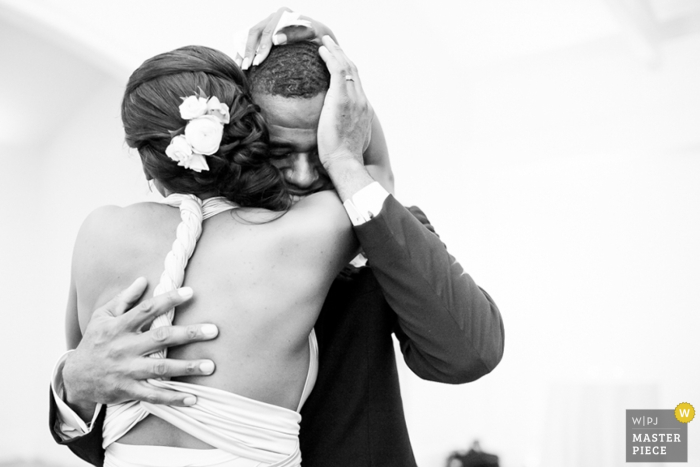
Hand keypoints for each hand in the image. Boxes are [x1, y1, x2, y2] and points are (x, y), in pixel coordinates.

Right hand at [62, 277, 217, 419]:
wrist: (74, 377)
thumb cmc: (94, 341)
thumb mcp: (102, 316)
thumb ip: (123, 299)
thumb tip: (143, 280)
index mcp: (118, 327)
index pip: (147, 310)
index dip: (168, 300)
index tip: (190, 292)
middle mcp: (124, 348)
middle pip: (160, 338)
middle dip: (189, 334)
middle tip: (214, 330)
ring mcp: (127, 370)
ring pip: (161, 369)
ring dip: (187, 367)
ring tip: (210, 365)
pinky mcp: (128, 390)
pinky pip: (153, 395)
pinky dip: (173, 398)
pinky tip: (193, 398)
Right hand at [238, 7, 336, 69]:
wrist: (319, 36)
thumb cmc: (318, 36)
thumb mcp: (312, 34)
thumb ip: (295, 35)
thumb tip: (276, 39)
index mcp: (283, 14)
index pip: (268, 31)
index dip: (261, 47)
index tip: (258, 62)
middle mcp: (273, 17)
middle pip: (255, 32)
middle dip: (249, 50)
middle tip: (247, 67)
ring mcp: (267, 24)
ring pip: (250, 35)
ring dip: (243, 51)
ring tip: (240, 67)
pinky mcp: (264, 33)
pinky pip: (251, 40)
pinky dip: (244, 51)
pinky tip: (240, 63)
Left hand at [317, 36, 372, 174]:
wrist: (346, 163)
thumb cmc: (343, 159)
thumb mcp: (349, 142)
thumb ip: (346, 132)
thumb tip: (339, 132)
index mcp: (364, 110)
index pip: (356, 84)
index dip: (347, 70)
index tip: (338, 62)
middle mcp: (362, 101)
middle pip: (353, 71)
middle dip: (342, 55)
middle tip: (332, 44)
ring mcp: (354, 99)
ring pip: (346, 67)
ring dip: (335, 51)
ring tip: (325, 41)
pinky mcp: (342, 98)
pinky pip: (337, 70)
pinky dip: (330, 57)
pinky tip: (321, 51)